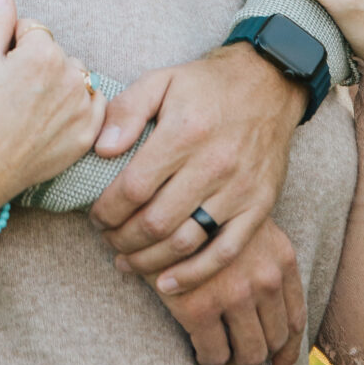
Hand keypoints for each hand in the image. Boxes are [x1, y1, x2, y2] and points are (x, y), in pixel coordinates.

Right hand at [0, 0, 105, 219]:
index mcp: (43, 53)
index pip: (33, 31)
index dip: (12, 47)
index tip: (1, 71)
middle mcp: (70, 77)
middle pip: (56, 53)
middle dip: (38, 64)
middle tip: (14, 92)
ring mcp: (82, 108)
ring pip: (75, 77)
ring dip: (59, 84)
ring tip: (31, 107)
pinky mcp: (87, 134)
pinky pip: (93, 105)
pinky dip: (77, 107)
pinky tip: (52, 119)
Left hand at [87, 44, 304, 289]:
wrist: (268, 85)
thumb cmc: (206, 85)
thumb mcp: (160, 80)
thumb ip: (126, 111)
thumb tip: (102, 150)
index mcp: (185, 132)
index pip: (134, 187)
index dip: (107, 210)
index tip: (95, 216)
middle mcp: (214, 164)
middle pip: (156, 221)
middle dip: (121, 238)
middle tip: (107, 239)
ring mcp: (240, 190)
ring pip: (186, 243)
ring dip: (148, 261)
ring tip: (125, 261)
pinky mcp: (260, 207)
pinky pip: (225, 253)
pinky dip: (193, 275)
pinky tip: (167, 284)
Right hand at [126, 219, 306, 364]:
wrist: (164, 197)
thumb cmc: (204, 209)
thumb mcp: (246, 224)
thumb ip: (262, 257)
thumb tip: (272, 302)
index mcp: (281, 259)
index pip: (296, 318)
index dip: (289, 350)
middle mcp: (265, 279)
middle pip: (274, 339)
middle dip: (258, 355)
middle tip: (238, 358)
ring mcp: (234, 294)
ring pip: (248, 353)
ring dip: (235, 362)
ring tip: (219, 358)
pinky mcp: (199, 307)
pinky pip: (214, 353)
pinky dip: (209, 359)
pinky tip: (199, 352)